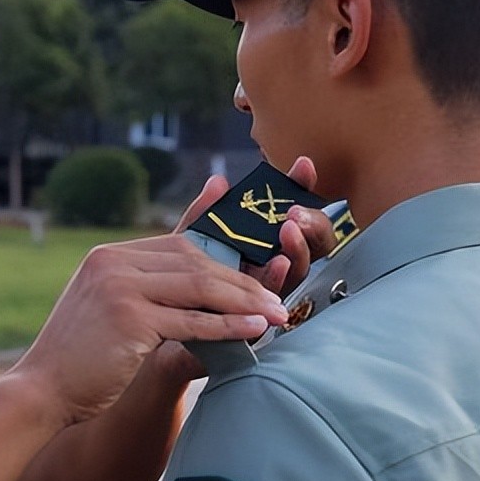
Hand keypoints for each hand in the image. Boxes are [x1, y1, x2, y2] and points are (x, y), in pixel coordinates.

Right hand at [14, 232, 288, 426]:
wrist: (42, 393)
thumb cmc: (79, 362)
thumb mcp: (105, 311)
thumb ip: (140, 292)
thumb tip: (196, 290)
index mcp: (108, 257)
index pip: (177, 244)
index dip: (222, 252)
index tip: (257, 256)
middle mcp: (112, 263)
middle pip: (193, 260)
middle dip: (240, 278)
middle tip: (276, 295)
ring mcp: (120, 288)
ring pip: (199, 286)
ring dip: (243, 300)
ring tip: (276, 312)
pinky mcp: (130, 319)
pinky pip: (192, 320)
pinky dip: (228, 325)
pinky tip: (254, 329)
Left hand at [176, 156, 332, 297]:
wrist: (166, 314)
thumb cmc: (180, 279)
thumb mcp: (189, 242)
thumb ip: (205, 214)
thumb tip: (218, 182)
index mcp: (265, 241)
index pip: (295, 210)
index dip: (302, 188)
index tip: (302, 166)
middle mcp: (274, 263)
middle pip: (313, 240)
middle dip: (314, 221)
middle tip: (297, 211)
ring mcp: (271, 287)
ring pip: (301, 265)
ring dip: (300, 245)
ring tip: (290, 228)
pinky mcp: (261, 311)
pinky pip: (277, 292)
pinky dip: (281, 275)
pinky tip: (280, 261)